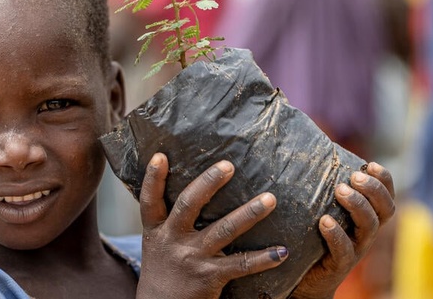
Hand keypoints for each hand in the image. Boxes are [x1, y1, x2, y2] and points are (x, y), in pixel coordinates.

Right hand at [136, 153, 288, 298]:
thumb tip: (188, 186)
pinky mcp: (210, 277)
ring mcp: (192, 258)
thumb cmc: (165, 273)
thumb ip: (169, 221)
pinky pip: (241, 264)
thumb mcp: (157, 245)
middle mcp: (172, 241)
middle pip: (189, 205)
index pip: (150, 201)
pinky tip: (282, 251)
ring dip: (248, 213)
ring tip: (270, 199)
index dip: (153, 178)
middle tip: (229, 166)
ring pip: (223, 230)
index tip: (161, 155)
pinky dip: (264, 258)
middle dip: (209, 183)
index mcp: (156, 231)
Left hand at [290, 162, 395, 298]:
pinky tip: (324, 221)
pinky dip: (336, 234)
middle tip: (354, 176)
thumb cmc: (314, 237)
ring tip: (340, 190)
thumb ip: (325, 186)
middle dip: (373, 189)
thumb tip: (310, 145)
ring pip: (370, 226)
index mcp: (368, 217)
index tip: (370, 164)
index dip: (385, 179)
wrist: (306, 279)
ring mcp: (356, 250)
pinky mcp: (340, 266)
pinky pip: (344, 251)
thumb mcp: (323, 209)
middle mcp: (367, 232)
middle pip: (385, 209)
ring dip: (357, 205)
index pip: (387, 196)